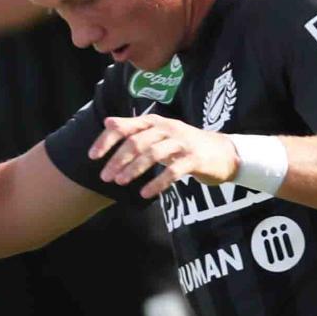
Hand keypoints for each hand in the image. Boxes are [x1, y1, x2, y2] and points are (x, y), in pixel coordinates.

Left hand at [91, 114, 241, 200]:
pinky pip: (173, 171)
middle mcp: (168, 128)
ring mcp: (182, 142)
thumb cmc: (184, 144)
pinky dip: (157, 183)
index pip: (126, 127)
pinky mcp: (195, 158)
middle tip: (105, 176)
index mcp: (155, 122)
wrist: (224, 152)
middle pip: (137, 141)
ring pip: (153, 154)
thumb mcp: (159, 133)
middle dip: (118, 159)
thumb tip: (107, 121)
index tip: (92, 157)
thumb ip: (134, 129)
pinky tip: (145, 194)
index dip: (107, 140)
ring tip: (121, 183)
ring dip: (134, 169)